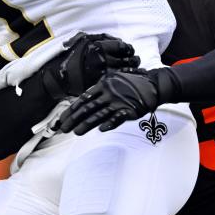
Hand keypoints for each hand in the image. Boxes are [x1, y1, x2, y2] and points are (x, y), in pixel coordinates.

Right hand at [40, 33, 140, 100]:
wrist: (57, 75)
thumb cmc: (70, 55)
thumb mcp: (84, 40)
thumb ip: (102, 38)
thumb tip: (119, 40)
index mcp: (99, 46)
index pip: (123, 47)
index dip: (128, 49)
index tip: (130, 51)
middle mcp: (102, 59)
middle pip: (127, 60)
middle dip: (133, 60)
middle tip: (135, 60)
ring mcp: (102, 73)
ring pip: (125, 71)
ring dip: (132, 70)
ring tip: (133, 70)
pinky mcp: (101, 85)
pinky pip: (118, 81)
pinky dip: (124, 79)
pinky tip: (126, 79)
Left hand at [57, 68, 177, 134]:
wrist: (152, 84)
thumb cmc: (130, 84)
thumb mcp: (112, 82)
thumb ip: (99, 92)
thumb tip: (83, 103)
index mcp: (103, 85)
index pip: (83, 99)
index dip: (71, 110)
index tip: (62, 119)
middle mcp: (109, 93)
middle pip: (87, 108)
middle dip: (73, 119)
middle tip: (63, 128)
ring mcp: (119, 102)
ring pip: (99, 114)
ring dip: (87, 124)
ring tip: (76, 132)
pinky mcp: (129, 110)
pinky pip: (117, 118)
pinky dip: (109, 124)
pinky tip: (101, 130)